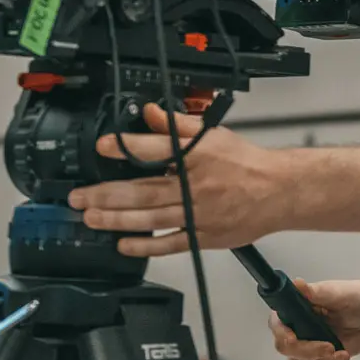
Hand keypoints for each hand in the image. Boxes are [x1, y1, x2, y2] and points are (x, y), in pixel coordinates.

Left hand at [68, 103, 283, 253]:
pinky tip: (123, 244)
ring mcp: (199, 214)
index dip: (128, 147)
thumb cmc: (247, 163)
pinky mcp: (203, 236)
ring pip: (150, 218)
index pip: (157, 149)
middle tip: (79, 197)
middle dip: (106, 194)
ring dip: (116, 219)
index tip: (103, 147)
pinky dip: (145, 246)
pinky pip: (170, 243)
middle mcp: (196, 186)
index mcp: (198, 156)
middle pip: (144, 191)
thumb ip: (178, 125)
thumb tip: (149, 113)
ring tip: (90, 217)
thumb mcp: (213, 134)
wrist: (280, 191)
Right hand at [270, 277, 359, 359]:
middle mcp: (295, 329)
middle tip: (332, 348)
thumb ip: (315, 292)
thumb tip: (296, 283)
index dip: (282, 334)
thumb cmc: (354, 298)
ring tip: (344, 355)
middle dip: (309, 352)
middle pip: (286, 350)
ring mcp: (305, 347)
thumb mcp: (336, 293)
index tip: (296, 339)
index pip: (277, 325)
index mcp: (295, 310)